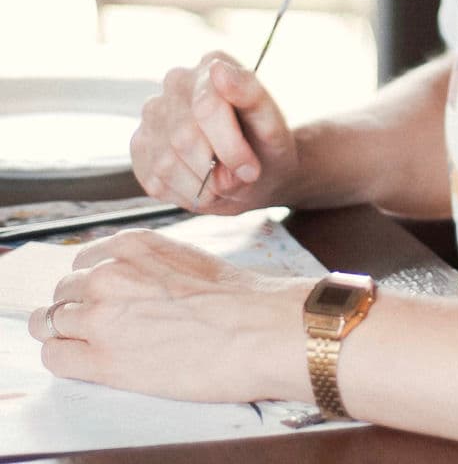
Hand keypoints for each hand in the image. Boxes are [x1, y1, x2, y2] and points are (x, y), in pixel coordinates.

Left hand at [27, 228, 313, 402]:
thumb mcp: (183, 257)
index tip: (98, 300)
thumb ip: (146, 264)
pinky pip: (55, 357)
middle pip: (62, 292)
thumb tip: (130, 283)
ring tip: (95, 348)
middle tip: (100, 328)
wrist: (256, 328)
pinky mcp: (102, 361)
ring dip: (67, 335)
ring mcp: (100, 316)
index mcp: (131, 244)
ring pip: (49, 323)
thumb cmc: (235, 297)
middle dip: (75, 309)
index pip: (81, 261)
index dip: (88, 285)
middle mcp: (107, 273)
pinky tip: (90, 364)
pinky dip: (65, 360)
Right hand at [131, 53, 299, 212]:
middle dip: (215, 170)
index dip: (230, 148)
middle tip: (237, 178)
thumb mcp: (271, 123)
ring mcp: (153, 112)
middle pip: (183, 138)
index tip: (249, 169)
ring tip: (220, 182)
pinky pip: (153, 180)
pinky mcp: (139, 144)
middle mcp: (176, 81)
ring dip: (200, 186)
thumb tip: (218, 69)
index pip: (206, 107)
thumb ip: (250, 94)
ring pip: (165, 162)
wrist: (254, 172)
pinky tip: (201, 184)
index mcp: (212, 64)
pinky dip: (183, 194)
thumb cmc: (265, 144)